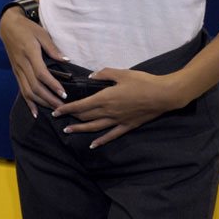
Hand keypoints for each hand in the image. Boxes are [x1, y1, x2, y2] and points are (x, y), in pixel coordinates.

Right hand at [0, 7, 68, 116]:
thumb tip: (66, 60)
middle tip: (62, 107)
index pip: (41, 74)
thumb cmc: (27, 28)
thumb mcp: (42, 33)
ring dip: (41, 103)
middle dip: (49, 99)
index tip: (63, 94)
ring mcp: (17, 70)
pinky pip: (21, 90)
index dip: (52, 85)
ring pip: (28, 91)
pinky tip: (35, 112)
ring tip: (53, 110)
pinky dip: (28, 103)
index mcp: (30, 53)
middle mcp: (22, 64)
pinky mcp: (15, 73)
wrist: (8, 26)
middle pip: (35, 86)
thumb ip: (52, 48)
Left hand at [51, 67, 182, 147]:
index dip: (67, 108)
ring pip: (94, 127)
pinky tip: (93, 145)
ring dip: (80, 129)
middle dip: (71, 116)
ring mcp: (118, 121)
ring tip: (68, 130)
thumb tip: (91, 76)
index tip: (56, 110)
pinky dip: (101, 141)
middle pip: (86, 116)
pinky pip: (111, 135)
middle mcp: (109, 112)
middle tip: (61, 117)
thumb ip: (105, 74)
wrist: (162, 95)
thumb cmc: (143, 82)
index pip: (81, 105)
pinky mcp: (127, 126)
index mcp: (106, 97)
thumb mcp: (122, 73)